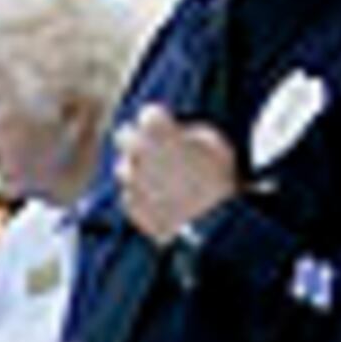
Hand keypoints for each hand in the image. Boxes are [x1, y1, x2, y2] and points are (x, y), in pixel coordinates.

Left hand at [115, 104, 238, 246]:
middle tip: (145, 141)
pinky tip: (156, 198)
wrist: (210, 226)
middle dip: (133, 135)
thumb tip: (176, 134)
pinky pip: (129, 194)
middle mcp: (142, 156)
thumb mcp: (215, 145)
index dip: (156, 117)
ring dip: (134, 167)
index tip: (161, 122)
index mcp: (163, 136)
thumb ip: (189, 133)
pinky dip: (138, 194)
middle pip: (123, 135)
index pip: (148, 114)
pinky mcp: (132, 206)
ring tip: (152, 173)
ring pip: (122, 167)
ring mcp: (134, 182)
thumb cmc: (217, 182)